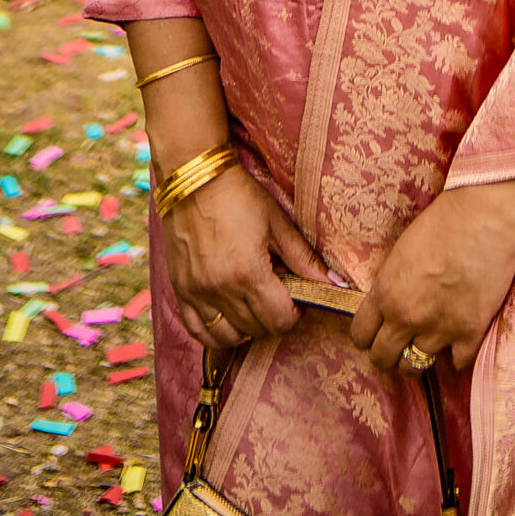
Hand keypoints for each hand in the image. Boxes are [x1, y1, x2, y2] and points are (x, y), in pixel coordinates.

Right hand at [161, 163, 327, 349]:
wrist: (194, 178)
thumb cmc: (239, 195)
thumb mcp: (277, 222)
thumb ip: (304, 258)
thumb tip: (334, 283)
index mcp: (248, 272)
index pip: (279, 320)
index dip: (294, 314)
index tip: (296, 298)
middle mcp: (220, 289)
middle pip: (255, 330)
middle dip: (272, 318)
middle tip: (277, 296)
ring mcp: (196, 293)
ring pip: (227, 337)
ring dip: (245, 329)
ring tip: (254, 307)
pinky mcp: (180, 290)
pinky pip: (197, 332)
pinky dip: (215, 333)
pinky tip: (228, 319)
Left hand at [351, 182, 514, 376]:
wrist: (485, 216)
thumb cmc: (444, 221)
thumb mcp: (402, 250)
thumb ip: (393, 283)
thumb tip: (392, 301)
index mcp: (386, 292)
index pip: (360, 335)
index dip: (368, 337)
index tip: (377, 335)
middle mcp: (406, 316)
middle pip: (383, 358)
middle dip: (388, 354)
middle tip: (400, 346)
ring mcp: (438, 328)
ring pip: (416, 366)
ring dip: (421, 355)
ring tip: (429, 344)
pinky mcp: (470, 332)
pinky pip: (458, 363)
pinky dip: (459, 354)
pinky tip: (461, 339)